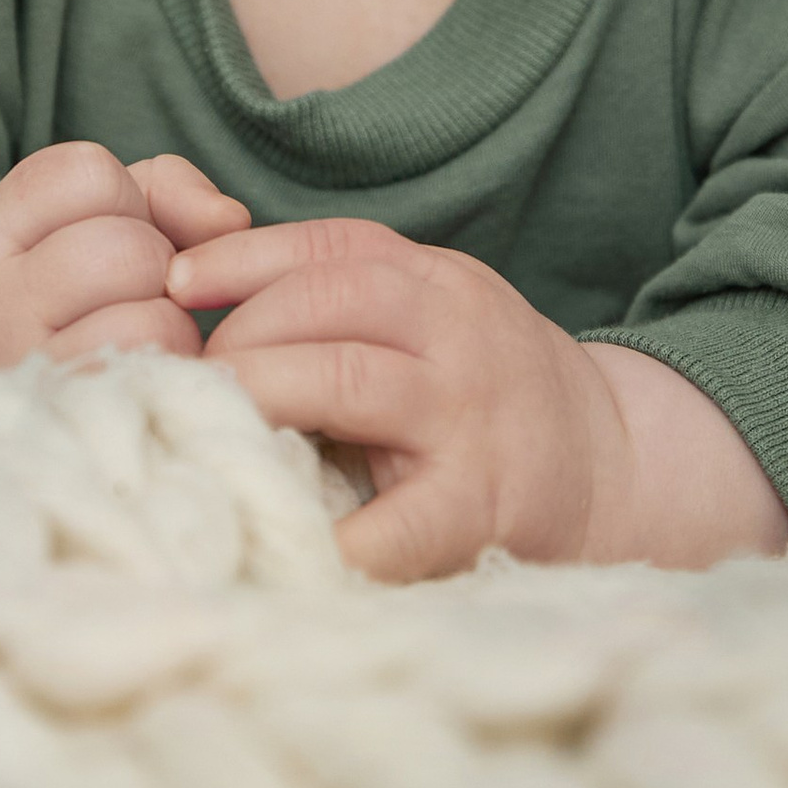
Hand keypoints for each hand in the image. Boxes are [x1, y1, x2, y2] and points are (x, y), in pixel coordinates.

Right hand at [0, 143, 250, 369]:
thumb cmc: (49, 299)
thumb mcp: (76, 224)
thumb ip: (162, 190)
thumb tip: (232, 220)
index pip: (88, 174)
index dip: (123, 201)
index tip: (100, 234)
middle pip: (128, 249)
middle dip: (152, 264)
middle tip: (125, 294)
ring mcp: (24, 374)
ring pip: (151, 320)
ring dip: (167, 324)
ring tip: (134, 337)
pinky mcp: (70, 425)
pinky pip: (157, 379)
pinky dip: (169, 369)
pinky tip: (143, 374)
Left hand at [167, 218, 787, 580]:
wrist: (613, 471)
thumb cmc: (484, 399)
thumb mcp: (430, 323)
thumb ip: (342, 310)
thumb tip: (195, 302)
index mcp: (438, 283)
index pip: (328, 248)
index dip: (240, 258)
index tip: (174, 283)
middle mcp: (458, 332)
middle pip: (324, 303)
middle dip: (238, 339)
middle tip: (182, 384)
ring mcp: (470, 416)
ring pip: (344, 378)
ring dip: (260, 401)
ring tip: (209, 436)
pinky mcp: (480, 505)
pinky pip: (394, 522)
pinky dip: (331, 535)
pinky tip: (281, 539)